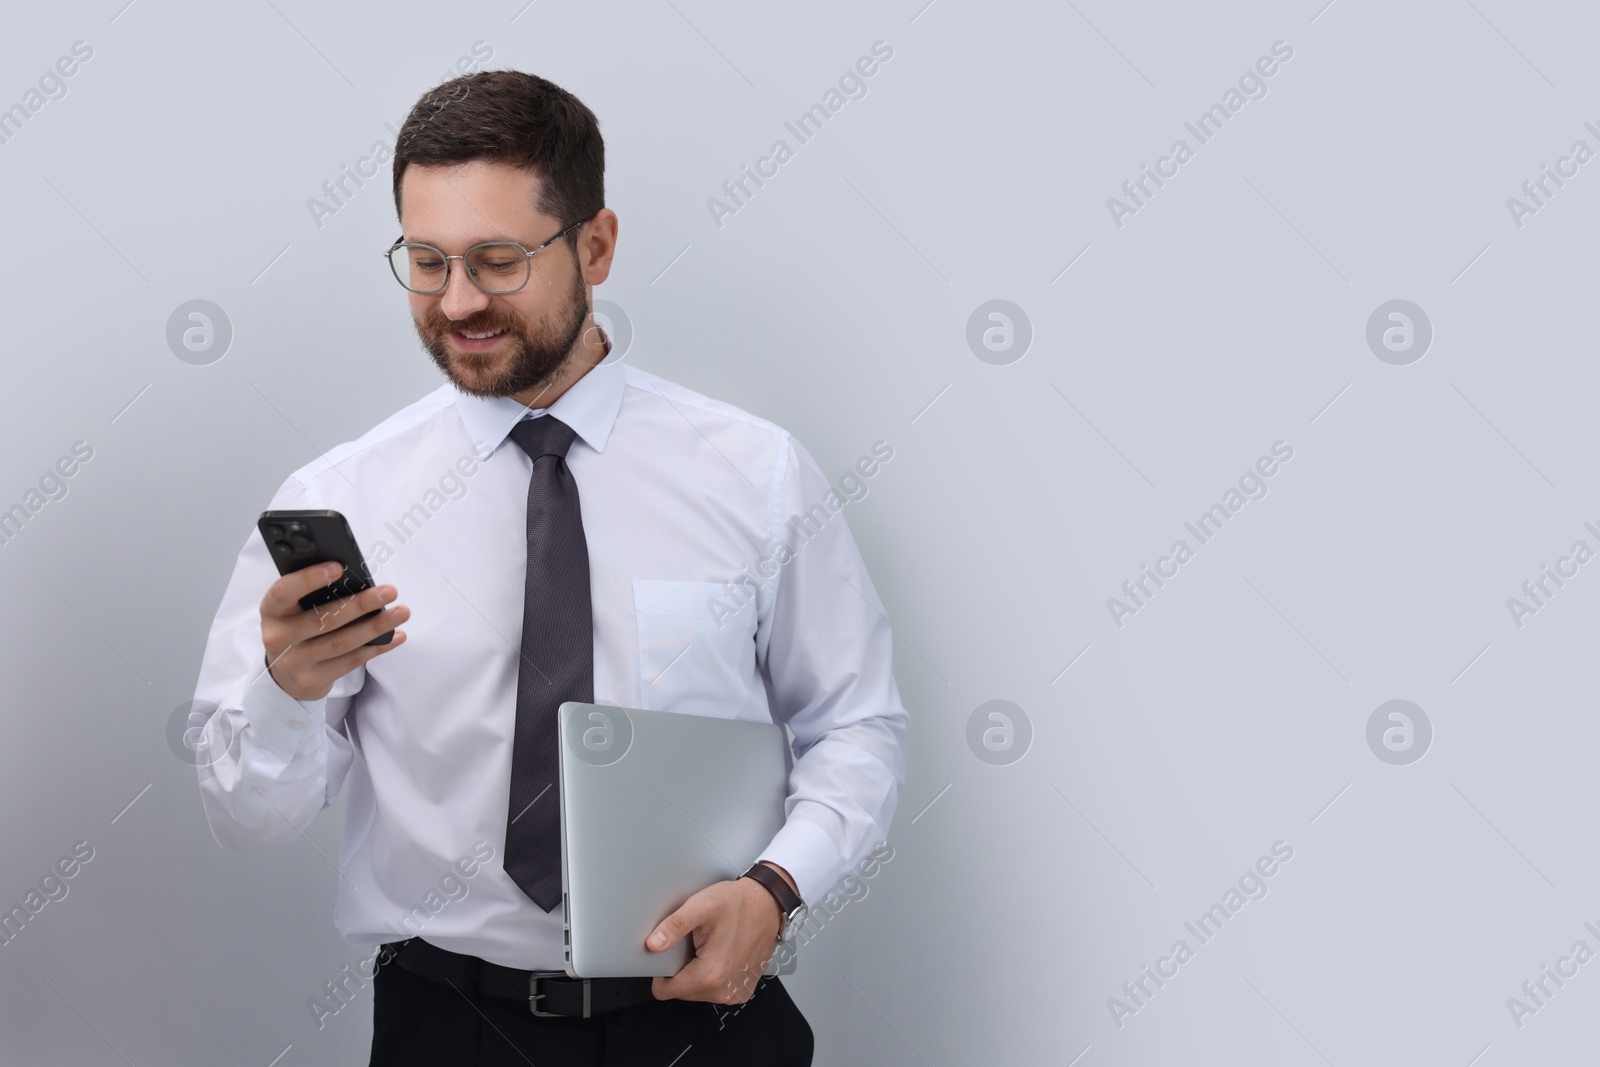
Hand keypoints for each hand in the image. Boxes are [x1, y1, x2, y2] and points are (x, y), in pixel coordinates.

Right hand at [261, 562, 408, 700]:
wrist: (283, 676)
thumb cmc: (296, 629)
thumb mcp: (293, 610)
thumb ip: (312, 594)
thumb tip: (356, 578)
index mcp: (272, 611)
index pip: (284, 591)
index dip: (309, 579)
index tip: (339, 568)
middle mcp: (278, 637)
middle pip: (323, 619)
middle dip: (360, 604)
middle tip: (390, 591)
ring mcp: (294, 662)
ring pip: (341, 642)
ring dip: (376, 626)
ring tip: (401, 612)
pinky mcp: (311, 681)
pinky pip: (351, 662)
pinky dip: (377, 648)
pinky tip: (396, 636)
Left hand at [645, 863, 796, 1003]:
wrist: (769, 904)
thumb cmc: (738, 903)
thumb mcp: (702, 905)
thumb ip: (675, 925)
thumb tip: (653, 944)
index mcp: (711, 973)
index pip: (665, 991)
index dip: (661, 971)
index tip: (672, 952)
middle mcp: (724, 990)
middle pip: (681, 992)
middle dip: (682, 970)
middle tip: (695, 944)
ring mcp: (735, 993)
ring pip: (697, 992)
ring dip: (697, 973)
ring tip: (709, 947)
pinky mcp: (742, 991)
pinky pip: (714, 990)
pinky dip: (713, 975)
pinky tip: (721, 954)